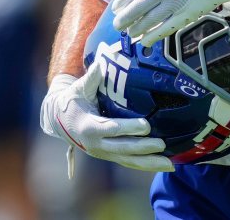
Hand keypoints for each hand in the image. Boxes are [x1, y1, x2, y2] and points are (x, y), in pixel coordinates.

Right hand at [39, 60, 173, 173]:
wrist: (60, 122)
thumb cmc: (73, 102)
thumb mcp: (79, 89)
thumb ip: (91, 78)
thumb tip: (99, 64)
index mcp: (89, 127)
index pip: (112, 129)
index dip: (129, 128)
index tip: (146, 126)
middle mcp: (97, 144)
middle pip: (123, 148)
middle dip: (143, 148)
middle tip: (161, 144)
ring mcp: (103, 153)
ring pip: (128, 160)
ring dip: (149, 163)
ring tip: (169, 164)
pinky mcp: (109, 156)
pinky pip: (129, 162)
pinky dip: (145, 165)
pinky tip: (162, 165)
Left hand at [111, 0, 229, 45]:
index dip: (121, 1)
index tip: (115, 8)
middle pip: (137, 7)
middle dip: (124, 18)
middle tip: (117, 25)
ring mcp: (174, 4)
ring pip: (149, 20)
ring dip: (136, 28)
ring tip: (130, 33)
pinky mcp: (186, 15)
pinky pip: (165, 28)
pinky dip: (153, 36)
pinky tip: (145, 41)